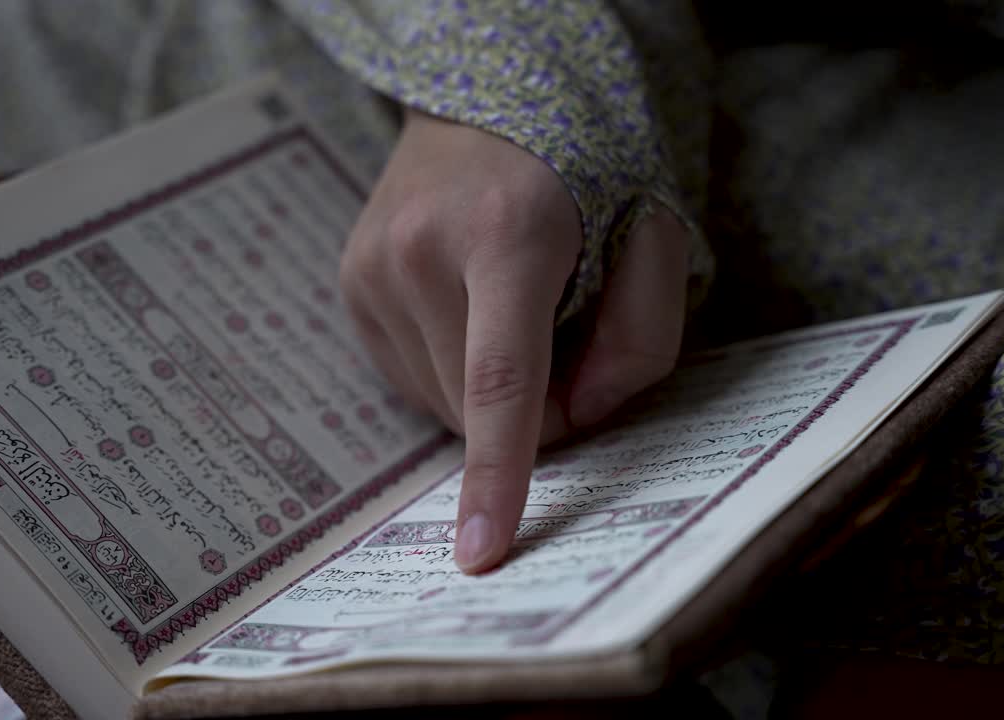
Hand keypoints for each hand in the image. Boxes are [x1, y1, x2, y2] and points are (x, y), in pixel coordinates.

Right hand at [340, 109, 688, 573]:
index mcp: (505, 234)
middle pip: (475, 406)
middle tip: (569, 336)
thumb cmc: (586, 164)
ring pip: (439, 402)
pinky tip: (470, 308)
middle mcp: (418, 253)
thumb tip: (572, 420)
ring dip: (487, 390)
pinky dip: (451, 367)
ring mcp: (371, 269)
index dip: (496, 475)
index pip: (500, 381)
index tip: (479, 552)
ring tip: (515, 308)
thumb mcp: (654, 231)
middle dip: (535, 408)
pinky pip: (409, 375)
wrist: (487, 98)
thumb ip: (640, 337)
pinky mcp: (349, 283)